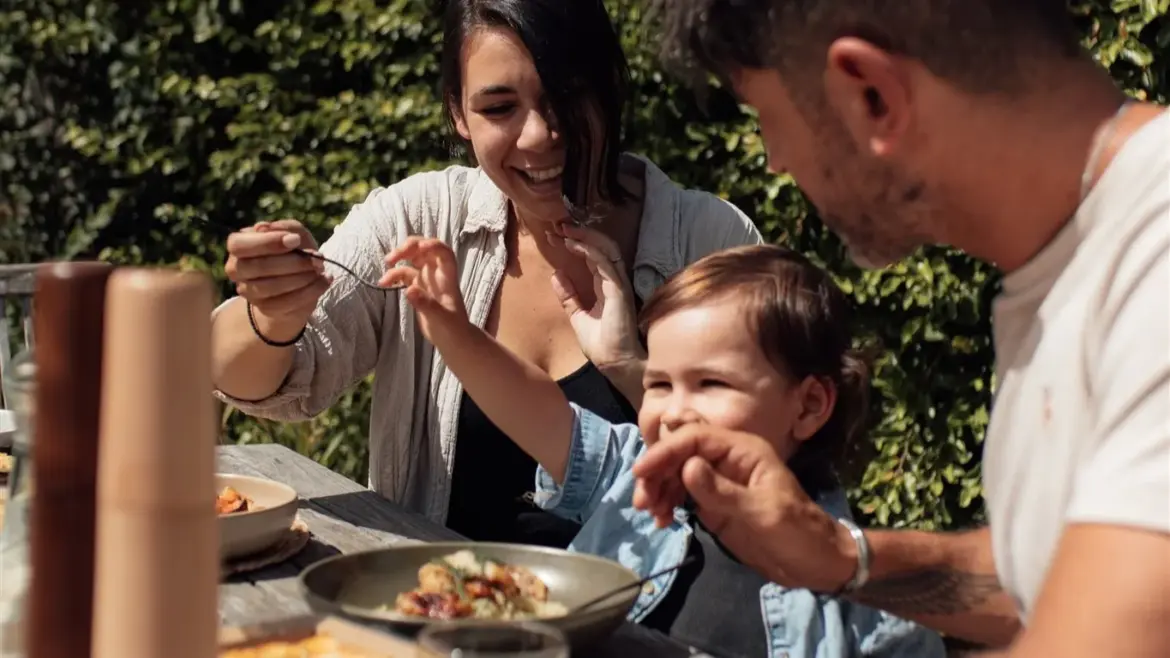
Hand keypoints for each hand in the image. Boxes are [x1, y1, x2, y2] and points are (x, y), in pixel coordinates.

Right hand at [224, 219, 330, 340]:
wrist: (296, 284)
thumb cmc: (293, 252)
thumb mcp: (296, 234)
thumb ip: (288, 227)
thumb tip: (268, 228)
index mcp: (238, 246)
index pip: (239, 244)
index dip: (267, 242)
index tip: (295, 240)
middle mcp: (237, 269)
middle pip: (257, 267)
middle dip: (292, 262)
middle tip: (317, 258)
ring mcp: (249, 292)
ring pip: (271, 287)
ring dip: (302, 277)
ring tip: (320, 269)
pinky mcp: (266, 309)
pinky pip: (286, 303)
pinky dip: (310, 291)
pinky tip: (324, 281)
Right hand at [380, 236, 469, 343]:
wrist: (452, 341)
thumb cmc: (453, 330)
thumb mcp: (440, 319)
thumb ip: (426, 305)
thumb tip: (409, 290)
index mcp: (447, 277)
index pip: (444, 253)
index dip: (433, 245)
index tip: (419, 247)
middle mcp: (437, 274)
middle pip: (424, 250)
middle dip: (409, 247)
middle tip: (393, 257)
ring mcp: (427, 280)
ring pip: (413, 259)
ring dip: (399, 257)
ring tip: (387, 264)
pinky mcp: (417, 288)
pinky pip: (404, 274)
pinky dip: (393, 275)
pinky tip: (384, 283)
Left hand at [548, 224, 645, 372]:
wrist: (615, 364)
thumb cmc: (603, 345)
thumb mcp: (578, 317)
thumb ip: (569, 297)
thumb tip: (556, 275)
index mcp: (606, 286)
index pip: (593, 256)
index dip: (577, 244)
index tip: (557, 238)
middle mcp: (614, 281)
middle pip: (601, 247)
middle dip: (581, 234)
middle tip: (560, 227)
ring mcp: (618, 283)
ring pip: (606, 248)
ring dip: (584, 236)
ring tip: (565, 231)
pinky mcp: (618, 289)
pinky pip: (604, 262)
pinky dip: (589, 250)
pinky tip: (574, 245)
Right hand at [632, 424, 856, 592]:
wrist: (817, 563)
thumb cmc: (798, 532)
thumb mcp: (763, 512)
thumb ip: (723, 491)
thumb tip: (687, 467)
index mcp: (742, 451)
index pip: (694, 438)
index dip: (665, 452)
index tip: (642, 473)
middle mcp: (727, 460)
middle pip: (679, 453)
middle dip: (656, 473)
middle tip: (643, 502)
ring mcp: (718, 482)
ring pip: (676, 473)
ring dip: (658, 490)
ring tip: (652, 515)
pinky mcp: (713, 504)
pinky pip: (682, 494)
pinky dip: (667, 504)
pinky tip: (663, 520)